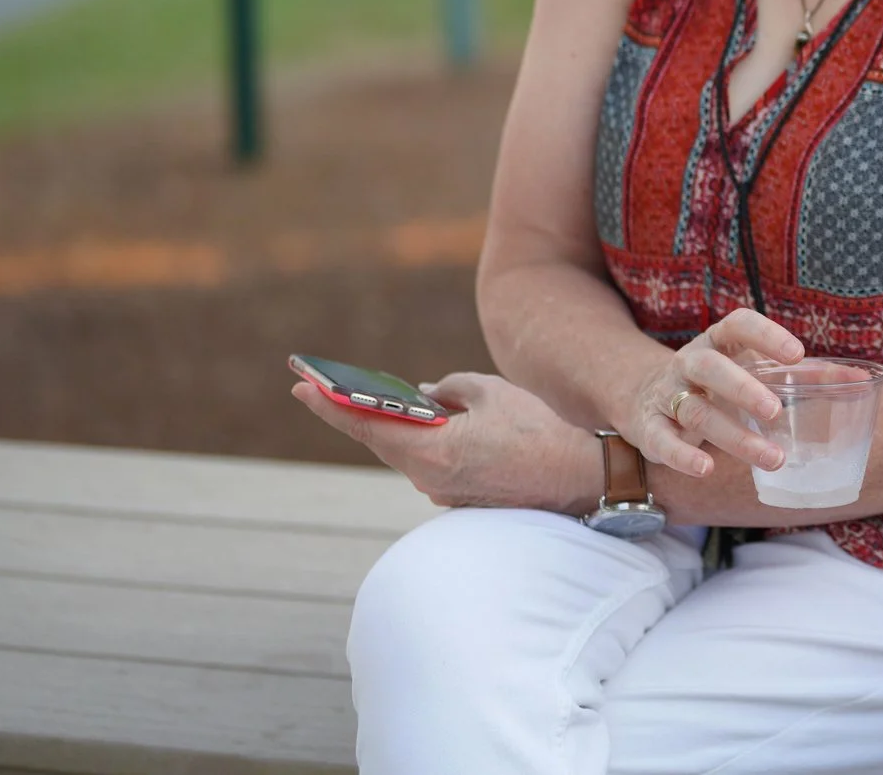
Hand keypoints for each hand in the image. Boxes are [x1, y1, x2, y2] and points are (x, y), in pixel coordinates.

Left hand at [292, 371, 592, 511]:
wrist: (581, 481)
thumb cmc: (540, 431)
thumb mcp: (492, 393)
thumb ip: (450, 389)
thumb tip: (428, 395)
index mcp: (433, 451)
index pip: (369, 424)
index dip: (331, 404)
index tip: (301, 385)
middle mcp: (429, 479)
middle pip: (381, 441)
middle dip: (353, 411)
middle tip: (318, 386)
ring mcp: (443, 493)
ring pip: (406, 453)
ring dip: (391, 426)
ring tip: (368, 398)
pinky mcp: (460, 497)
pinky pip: (428, 463)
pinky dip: (419, 440)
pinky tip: (420, 421)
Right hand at [619, 308, 805, 481]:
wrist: (644, 396)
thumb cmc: (717, 383)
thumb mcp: (752, 369)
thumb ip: (802, 374)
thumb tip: (857, 378)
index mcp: (718, 341)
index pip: (738, 324)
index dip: (766, 335)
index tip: (797, 354)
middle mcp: (689, 363)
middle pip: (712, 368)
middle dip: (743, 389)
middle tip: (776, 411)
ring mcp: (667, 395)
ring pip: (698, 412)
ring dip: (735, 436)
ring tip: (773, 458)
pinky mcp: (650, 428)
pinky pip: (664, 442)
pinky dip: (683, 456)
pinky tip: (706, 469)